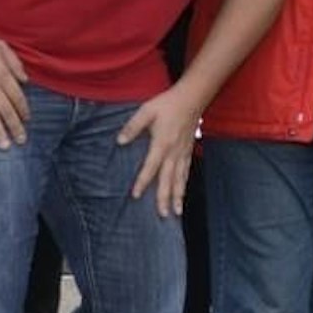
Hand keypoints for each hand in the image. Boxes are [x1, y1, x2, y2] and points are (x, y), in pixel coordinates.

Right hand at [0, 31, 29, 148]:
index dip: (23, 109)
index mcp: (3, 74)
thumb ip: (15, 64)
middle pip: (7, 109)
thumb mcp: (3, 47)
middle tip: (21, 141)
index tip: (27, 120)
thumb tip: (26, 81)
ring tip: (4, 146)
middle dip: (15, 126)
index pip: (17, 96)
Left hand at [119, 85, 202, 217]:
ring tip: (176, 212)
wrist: (192, 97)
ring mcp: (183, 152)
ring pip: (180, 179)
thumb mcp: (146, 111)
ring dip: (178, 197)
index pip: (151, 166)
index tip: (136, 195)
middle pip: (169, 179)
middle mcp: (174, 152)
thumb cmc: (168, 103)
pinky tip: (182, 194)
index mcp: (162, 143)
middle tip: (163, 215)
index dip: (143, 181)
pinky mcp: (188, 151)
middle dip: (165, 198)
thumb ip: (132, 126)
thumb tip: (119, 141)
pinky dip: (184, 185)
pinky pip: (186, 172)